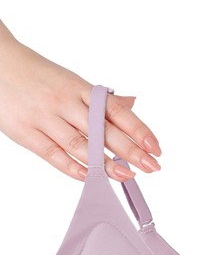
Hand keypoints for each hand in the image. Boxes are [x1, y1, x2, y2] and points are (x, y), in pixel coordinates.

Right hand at [0, 21, 161, 181]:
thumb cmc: (38, 76)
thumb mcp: (72, 81)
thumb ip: (102, 99)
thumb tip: (133, 104)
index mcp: (81, 88)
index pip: (116, 111)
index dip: (138, 130)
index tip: (155, 147)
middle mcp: (66, 102)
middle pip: (103, 130)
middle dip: (130, 150)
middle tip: (151, 166)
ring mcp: (46, 118)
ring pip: (81, 145)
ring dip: (105, 163)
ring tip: (126, 175)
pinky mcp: (27, 133)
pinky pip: (53, 154)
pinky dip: (73, 168)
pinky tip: (91, 177)